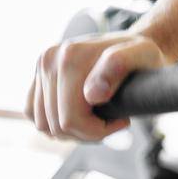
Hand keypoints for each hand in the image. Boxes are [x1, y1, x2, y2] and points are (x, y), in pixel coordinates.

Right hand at [24, 30, 171, 141]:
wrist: (132, 45)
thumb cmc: (142, 55)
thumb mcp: (142, 55)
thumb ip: (118, 66)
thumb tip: (91, 94)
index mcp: (69, 56)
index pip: (70, 120)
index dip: (99, 131)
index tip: (122, 119)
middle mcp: (49, 59)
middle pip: (56, 126)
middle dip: (86, 133)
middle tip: (113, 121)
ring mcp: (41, 68)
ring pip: (44, 126)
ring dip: (72, 131)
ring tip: (98, 118)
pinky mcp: (37, 78)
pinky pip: (35, 116)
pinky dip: (55, 123)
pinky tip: (80, 114)